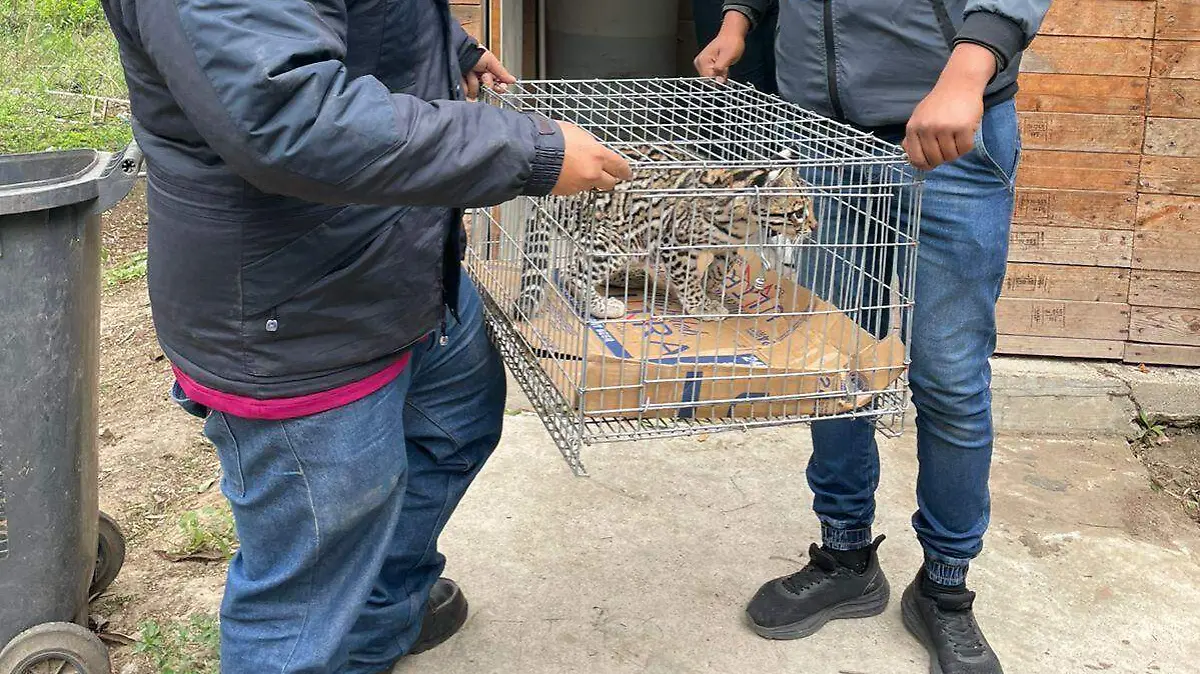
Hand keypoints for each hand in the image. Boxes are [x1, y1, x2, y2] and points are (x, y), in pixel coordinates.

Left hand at [462, 48, 514, 100]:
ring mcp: (469, 85)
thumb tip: (512, 80)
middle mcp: (478, 79)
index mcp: (487, 72)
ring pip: (476, 93)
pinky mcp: (460, 89)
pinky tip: (463, 78)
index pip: (497, 85)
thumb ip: (501, 72)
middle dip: (486, 84)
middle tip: (482, 75)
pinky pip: (466, 95)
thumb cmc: (472, 52)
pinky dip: (465, 87)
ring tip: (468, 72)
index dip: (499, 87)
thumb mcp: (490, 60)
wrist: (456, 53)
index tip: (500, 87)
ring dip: (473, 83)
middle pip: (488, 91)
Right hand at [551, 121, 632, 194]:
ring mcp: (579, 185)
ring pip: (590, 186)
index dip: (625, 171)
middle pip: (610, 183)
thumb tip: (593, 149)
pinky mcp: (567, 192)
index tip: (626, 173)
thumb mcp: (577, 134)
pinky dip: (572, 183)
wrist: (532, 152)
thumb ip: (590, 145)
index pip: (620, 167)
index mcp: (598, 155)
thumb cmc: (552, 138)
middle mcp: (592, 173)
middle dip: (608, 179)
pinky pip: (575, 189)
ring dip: (588, 180)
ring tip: (577, 169)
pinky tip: (565, 173)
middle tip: (606, 175)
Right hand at [693, 11, 749, 82]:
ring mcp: (701, 64)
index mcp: (703, 60)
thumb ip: (721, 70)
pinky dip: (719, 74)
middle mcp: (699, 62)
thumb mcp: (728, 56)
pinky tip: (723, 67)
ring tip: (725, 65)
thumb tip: (719, 81)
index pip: (708, 79)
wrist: (731, 35)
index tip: (726, 74)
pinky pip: (712, 75)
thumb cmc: (731, 43)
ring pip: (711, 78)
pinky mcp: (705, 65)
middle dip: (719, 77)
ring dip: (719, 76)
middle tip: (727, 68)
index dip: (719, 79)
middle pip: (709, 80)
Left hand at [902, 43, 995, 170]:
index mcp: (913, 127)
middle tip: (948, 147)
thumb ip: (913, 136)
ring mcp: (945, 128)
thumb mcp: (919, 117)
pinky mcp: (963, 127)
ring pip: (951, 156)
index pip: (916, 158)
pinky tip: (966, 134)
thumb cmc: (940, 103)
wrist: (959, 82)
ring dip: (956, 151)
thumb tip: (908, 156)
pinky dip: (967, 146)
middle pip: (935, 159)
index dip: (925, 165)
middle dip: (943, 158)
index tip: (931, 164)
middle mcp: (927, 128)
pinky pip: (965, 149)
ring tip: (956, 138)